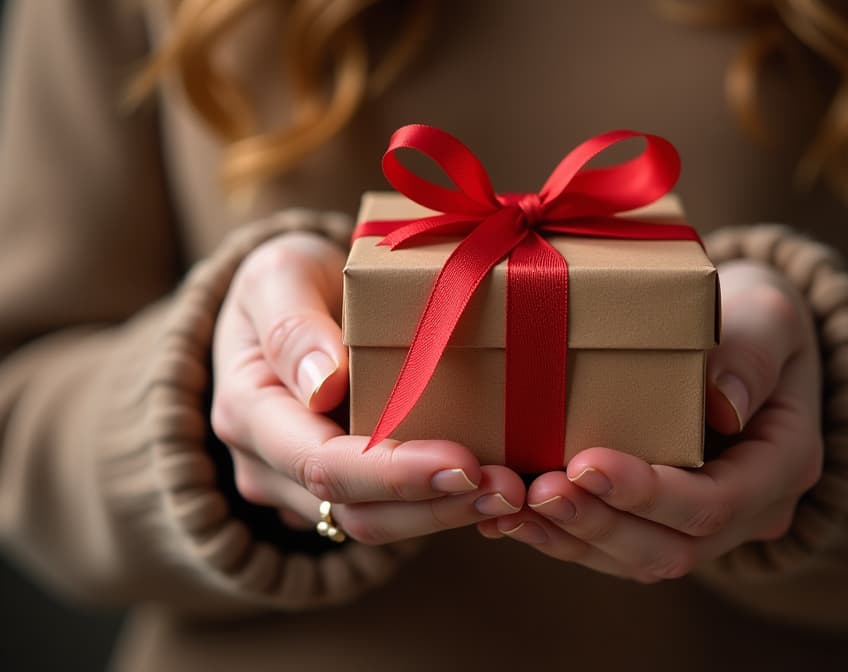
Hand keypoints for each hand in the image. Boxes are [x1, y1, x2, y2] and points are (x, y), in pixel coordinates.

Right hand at [211, 232, 523, 542]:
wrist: (284, 300)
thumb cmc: (287, 278)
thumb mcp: (280, 274)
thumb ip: (293, 323)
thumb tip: (324, 384)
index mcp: (248, 412)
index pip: (321, 464)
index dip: (395, 473)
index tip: (464, 463)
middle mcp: (268, 465)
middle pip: (354, 511)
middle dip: (436, 506)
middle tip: (509, 490)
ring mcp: (300, 485)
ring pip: (375, 524)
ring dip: (447, 515)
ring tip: (512, 495)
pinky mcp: (341, 487)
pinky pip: (389, 512)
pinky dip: (441, 505)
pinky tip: (491, 491)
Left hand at [478, 259, 822, 580]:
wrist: (751, 339)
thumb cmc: (759, 318)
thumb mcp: (769, 315)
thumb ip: (751, 354)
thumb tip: (722, 407)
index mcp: (784, 465)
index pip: (717, 504)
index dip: (650, 495)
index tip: (585, 463)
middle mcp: (749, 512)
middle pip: (672, 548)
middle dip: (599, 524)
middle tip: (537, 490)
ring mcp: (705, 525)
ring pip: (636, 559)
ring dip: (571, 538)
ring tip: (513, 507)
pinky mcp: (663, 521)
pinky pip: (614, 548)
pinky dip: (563, 536)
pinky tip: (513, 516)